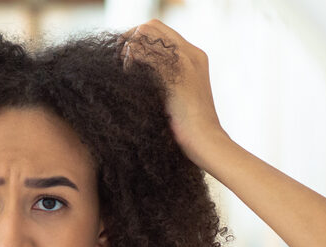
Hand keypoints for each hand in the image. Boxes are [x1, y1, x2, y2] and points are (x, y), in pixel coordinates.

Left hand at [121, 20, 227, 162]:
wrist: (206, 142)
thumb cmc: (187, 128)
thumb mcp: (175, 95)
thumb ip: (164, 79)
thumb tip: (138, 72)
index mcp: (193, 56)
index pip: (159, 29)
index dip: (137, 38)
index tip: (124, 56)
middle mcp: (191, 53)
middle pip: (151, 26)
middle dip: (129, 39)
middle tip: (119, 61)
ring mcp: (185, 61)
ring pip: (146, 34)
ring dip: (129, 49)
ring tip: (125, 71)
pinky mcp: (177, 72)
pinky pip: (144, 52)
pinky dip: (130, 60)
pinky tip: (128, 76)